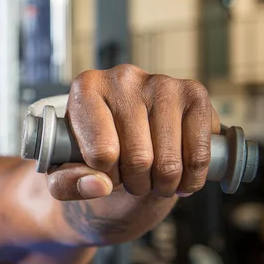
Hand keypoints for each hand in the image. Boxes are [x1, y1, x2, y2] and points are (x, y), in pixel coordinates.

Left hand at [47, 64, 220, 200]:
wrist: (127, 144)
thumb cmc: (90, 158)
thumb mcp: (64, 175)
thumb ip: (67, 184)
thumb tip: (99, 185)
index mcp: (85, 90)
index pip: (102, 152)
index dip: (105, 176)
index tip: (103, 172)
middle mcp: (123, 77)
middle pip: (138, 158)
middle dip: (135, 184)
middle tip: (131, 180)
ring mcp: (162, 83)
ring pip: (168, 161)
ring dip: (161, 185)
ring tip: (152, 180)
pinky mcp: (195, 94)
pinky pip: (199, 153)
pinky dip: (190, 179)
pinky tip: (180, 179)